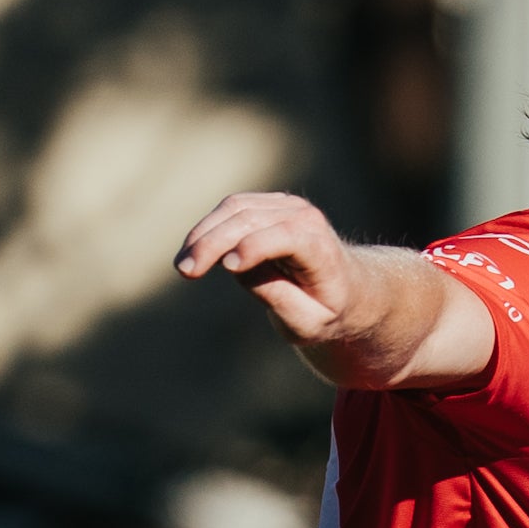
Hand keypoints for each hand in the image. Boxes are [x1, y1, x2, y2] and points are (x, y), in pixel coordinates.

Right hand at [172, 189, 361, 345]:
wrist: (345, 287)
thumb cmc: (326, 311)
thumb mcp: (309, 322)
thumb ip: (279, 299)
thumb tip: (237, 268)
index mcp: (322, 248)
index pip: (287, 237)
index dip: (257, 247)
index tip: (228, 267)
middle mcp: (305, 217)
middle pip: (252, 219)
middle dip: (214, 243)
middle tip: (186, 271)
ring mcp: (286, 205)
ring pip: (235, 209)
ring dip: (203, 234)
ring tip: (183, 266)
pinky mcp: (268, 204)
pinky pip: (231, 208)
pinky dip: (208, 227)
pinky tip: (192, 251)